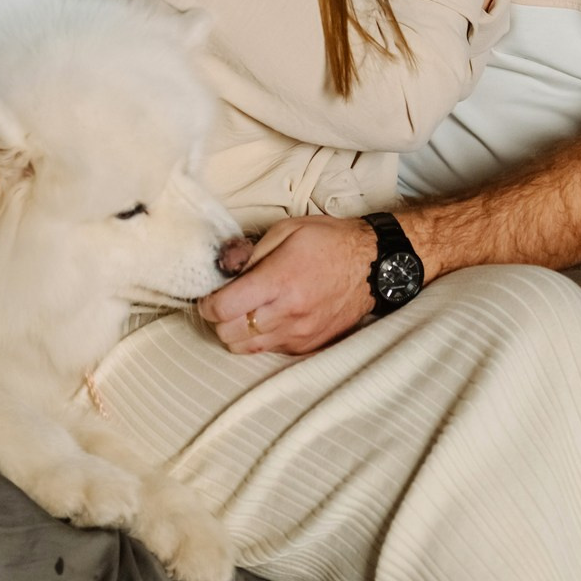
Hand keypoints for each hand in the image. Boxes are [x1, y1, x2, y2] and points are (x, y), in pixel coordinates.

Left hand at [197, 217, 376, 355]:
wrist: (372, 266)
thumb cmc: (329, 242)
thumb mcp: (287, 230)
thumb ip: (251, 252)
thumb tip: (223, 271)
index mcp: (279, 281)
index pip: (224, 309)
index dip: (208, 304)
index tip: (210, 295)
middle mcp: (288, 313)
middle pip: (229, 334)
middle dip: (219, 319)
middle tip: (226, 302)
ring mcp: (299, 334)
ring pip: (246, 348)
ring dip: (238, 332)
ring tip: (246, 311)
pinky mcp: (308, 345)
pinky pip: (269, 350)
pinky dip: (261, 337)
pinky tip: (269, 317)